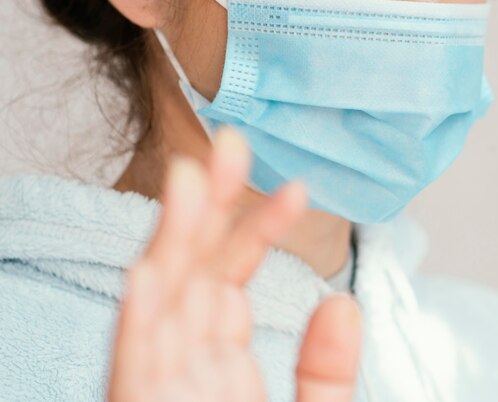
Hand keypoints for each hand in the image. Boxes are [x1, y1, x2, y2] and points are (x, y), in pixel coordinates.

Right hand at [107, 125, 361, 401]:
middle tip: (232, 142)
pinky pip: (132, 368)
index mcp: (221, 360)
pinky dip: (137, 323)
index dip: (260, 227)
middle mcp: (187, 360)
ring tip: (189, 178)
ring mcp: (162, 386)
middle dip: (211, 204)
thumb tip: (344, 303)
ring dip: (172, 238)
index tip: (296, 189)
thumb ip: (325, 371)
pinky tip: (147, 273)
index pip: (232, 275)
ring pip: (161, 301)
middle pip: (194, 269)